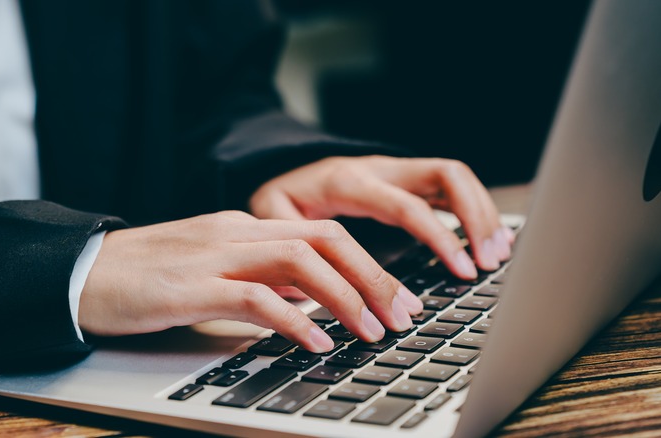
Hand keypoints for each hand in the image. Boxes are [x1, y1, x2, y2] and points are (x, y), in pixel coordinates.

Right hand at [79, 211, 422, 351]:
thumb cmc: (145, 276)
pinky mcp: (190, 286)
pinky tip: (316, 342)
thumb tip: (306, 299)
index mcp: (244, 226)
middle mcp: (236, 232)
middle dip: (374, 276)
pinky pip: (255, 298)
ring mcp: (214, 255)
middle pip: (324, 239)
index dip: (369, 264)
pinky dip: (293, 320)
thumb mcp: (212, 269)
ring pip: (299, 262)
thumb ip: (259, 277)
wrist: (79, 271)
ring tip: (374, 330)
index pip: (323, 233)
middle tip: (404, 316)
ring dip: (346, 297)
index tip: (398, 299)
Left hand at [249, 156, 513, 277]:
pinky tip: (486, 238)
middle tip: (490, 261)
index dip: (440, 236)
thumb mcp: (270, 213)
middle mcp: (380, 169)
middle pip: (446, 174)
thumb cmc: (281, 195)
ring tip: (498, 253)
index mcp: (351, 181)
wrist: (283, 166)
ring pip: (455, 176)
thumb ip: (287, 236)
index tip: (461, 269)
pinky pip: (448, 186)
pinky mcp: (405, 179)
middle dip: (476, 217)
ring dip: (482, 211)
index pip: (408, 205)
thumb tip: (310, 278)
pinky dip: (473, 209)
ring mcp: (396, 170)